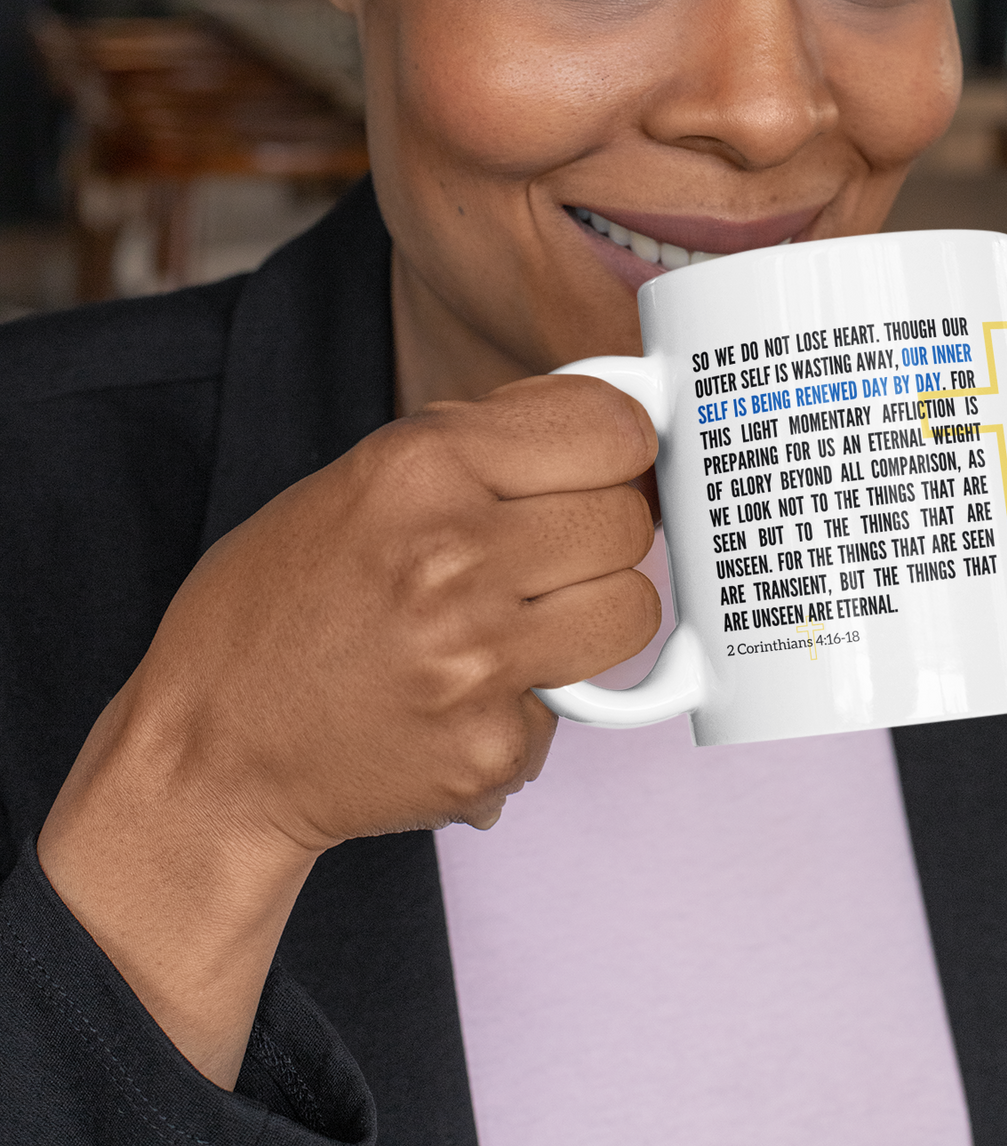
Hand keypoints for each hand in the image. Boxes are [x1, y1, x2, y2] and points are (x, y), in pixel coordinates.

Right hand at [38, 374, 658, 1085]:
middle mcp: (454, 556)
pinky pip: (580, 703)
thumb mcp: (361, 479)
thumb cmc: (278, 604)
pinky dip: (539, 698)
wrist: (211, 749)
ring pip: (631, 609)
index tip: (607, 459)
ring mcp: (477, 660)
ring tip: (528, 616)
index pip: (611, 428)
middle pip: (629, 518)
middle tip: (554, 547)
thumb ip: (479, 445)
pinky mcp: (489, 747)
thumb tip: (604, 419)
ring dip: (594, 611)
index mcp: (420, 468)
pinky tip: (471, 693)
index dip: (619, 442)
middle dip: (602, 528)